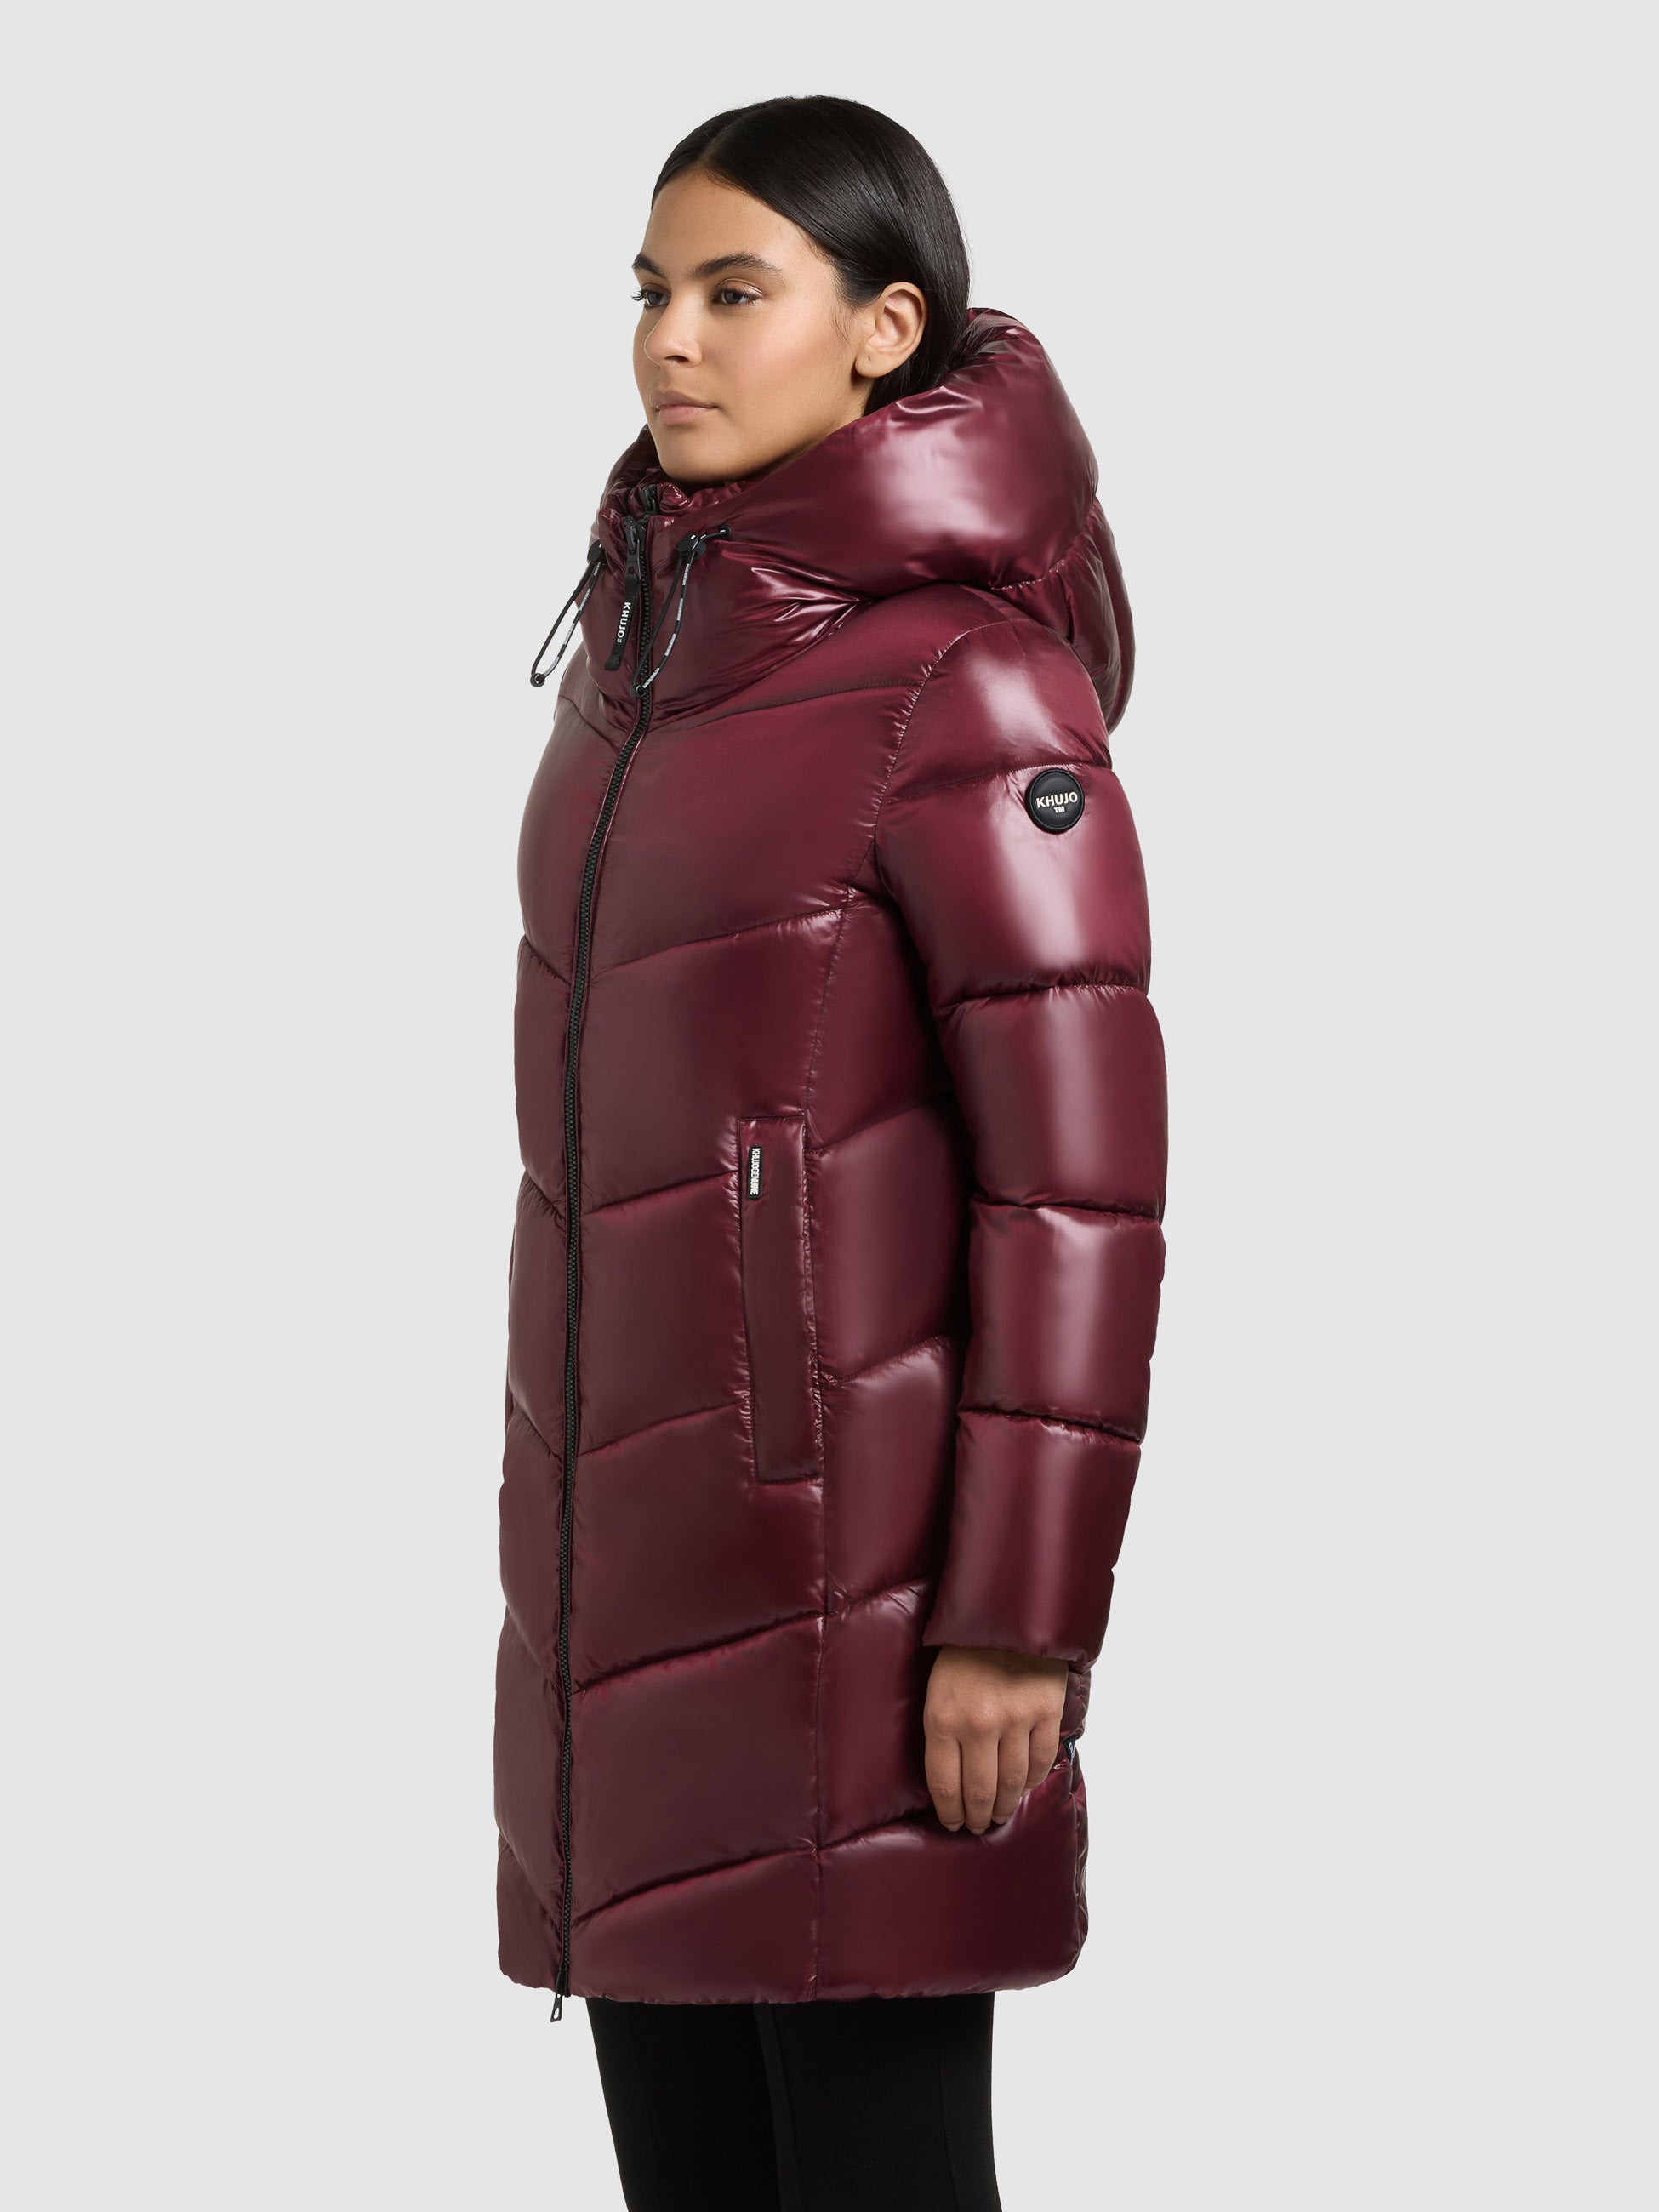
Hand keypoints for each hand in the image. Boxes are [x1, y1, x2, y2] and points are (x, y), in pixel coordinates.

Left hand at [922, 1644, 1069, 1833]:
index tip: (953, 1823)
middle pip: (979, 1791)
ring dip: (1005, 1805)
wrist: (1004, 1613)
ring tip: (1000, 1812)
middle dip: (978, 1816)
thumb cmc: (963, 1653)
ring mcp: (1015, 1718)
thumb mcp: (936, 1690)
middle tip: (979, 1825)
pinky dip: (1032, 1780)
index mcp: (943, 1718)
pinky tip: (1023, 1786)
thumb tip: (950, 1783)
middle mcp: (978, 1723)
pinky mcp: (1046, 1711)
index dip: (949, 1812)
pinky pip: (1040, 1760)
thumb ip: (943, 1734)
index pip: (945, 1784)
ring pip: (1012, 1782)